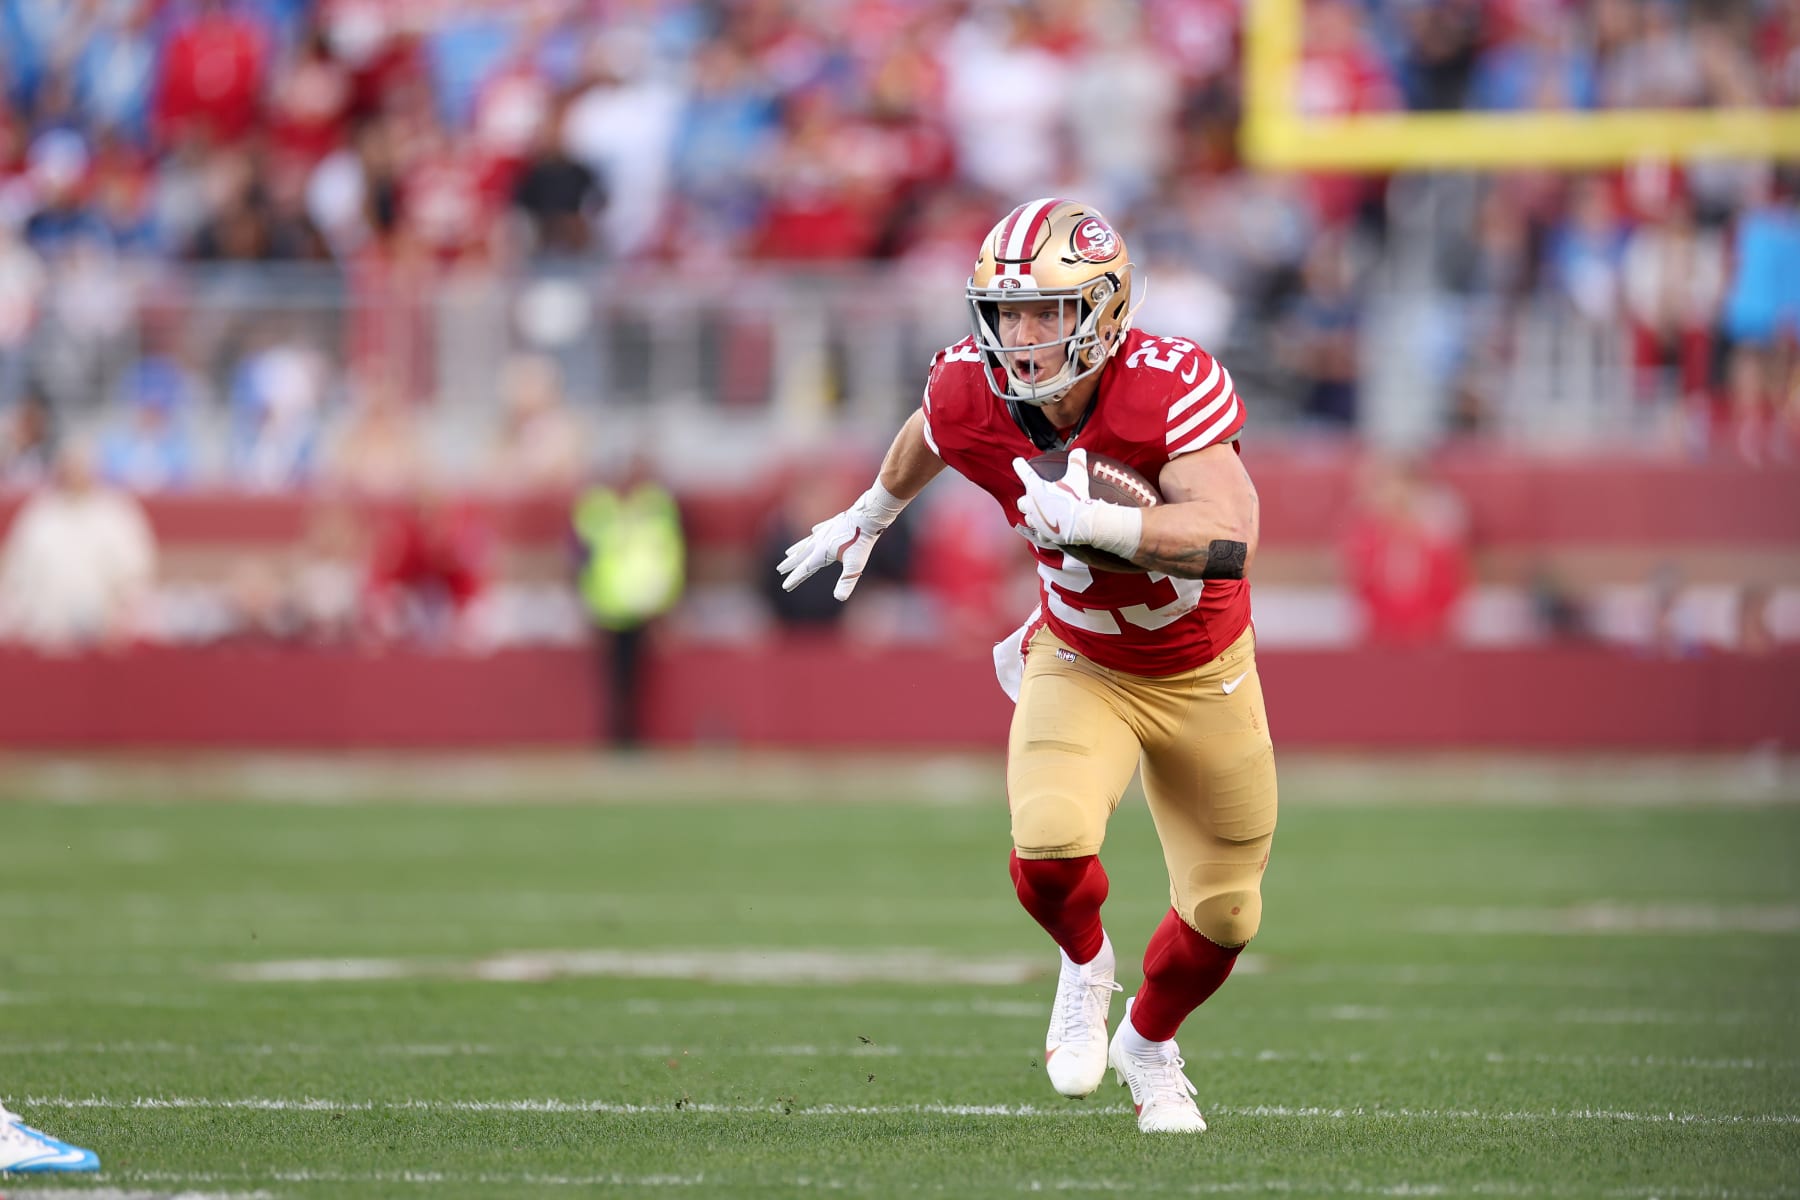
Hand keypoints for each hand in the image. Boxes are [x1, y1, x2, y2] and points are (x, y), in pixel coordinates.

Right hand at [776, 487, 903, 600]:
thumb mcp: (855, 565)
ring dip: (797, 549)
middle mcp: (820, 542)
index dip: (795, 579)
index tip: (785, 586)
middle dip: (790, 564)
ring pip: (807, 542)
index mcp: (822, 553)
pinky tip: (813, 532)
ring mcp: (826, 532)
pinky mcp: (834, 524)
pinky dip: (814, 533)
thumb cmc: (862, 541)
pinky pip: (820, 530)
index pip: (804, 569)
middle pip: (801, 555)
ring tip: (789, 553)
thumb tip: (840, 598)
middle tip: (780, 569)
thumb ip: (847, 582)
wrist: (867, 516)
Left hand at [1012, 448, 1097, 547]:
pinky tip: (1046, 530)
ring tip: (1041, 513)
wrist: (1082, 522)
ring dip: (1033, 515)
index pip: (1024, 472)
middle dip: (1027, 499)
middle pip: (1022, 502)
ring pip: (1028, 518)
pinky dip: (1042, 532)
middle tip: (1035, 497)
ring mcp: (1036, 521)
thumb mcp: (1077, 475)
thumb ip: (1076, 461)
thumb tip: (1079, 451)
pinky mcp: (1044, 534)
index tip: (1017, 462)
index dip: (1020, 465)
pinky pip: (1038, 534)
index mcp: (1036, 488)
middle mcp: (1032, 504)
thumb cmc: (1076, 497)